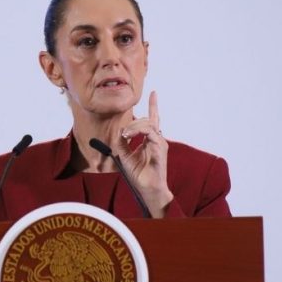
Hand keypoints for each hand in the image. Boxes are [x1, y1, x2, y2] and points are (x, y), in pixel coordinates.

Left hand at [116, 91, 173, 217]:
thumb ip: (122, 143)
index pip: (153, 120)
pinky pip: (151, 133)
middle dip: (134, 123)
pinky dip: (139, 132)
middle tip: (124, 134)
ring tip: (125, 135)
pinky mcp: (160, 148)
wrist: (147, 189)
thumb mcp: (125, 156)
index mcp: (151, 140)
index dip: (154, 106)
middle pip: (148, 121)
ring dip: (134, 127)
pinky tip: (129, 136)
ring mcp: (160, 143)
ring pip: (148, 125)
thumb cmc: (139, 175)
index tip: (154, 93)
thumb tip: (120, 132)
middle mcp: (157, 140)